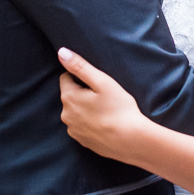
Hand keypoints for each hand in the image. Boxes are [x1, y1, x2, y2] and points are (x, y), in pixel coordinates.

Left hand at [58, 46, 148, 160]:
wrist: (131, 141)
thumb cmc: (119, 108)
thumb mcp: (102, 81)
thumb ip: (80, 66)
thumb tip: (61, 52)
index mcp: (68, 97)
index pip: (66, 77)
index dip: (82, 77)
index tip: (97, 84)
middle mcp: (65, 115)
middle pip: (70, 95)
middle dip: (82, 93)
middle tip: (103, 97)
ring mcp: (73, 130)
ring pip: (75, 111)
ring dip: (85, 108)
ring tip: (105, 111)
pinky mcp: (81, 141)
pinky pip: (81, 126)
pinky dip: (89, 123)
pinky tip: (104, 123)